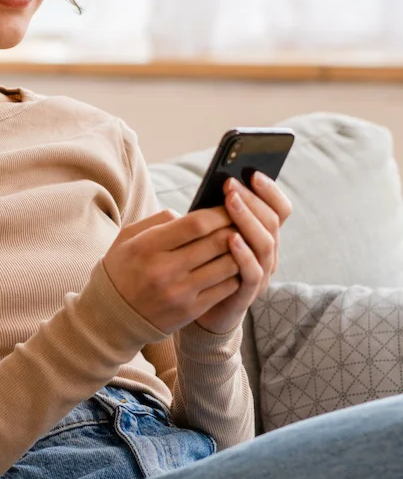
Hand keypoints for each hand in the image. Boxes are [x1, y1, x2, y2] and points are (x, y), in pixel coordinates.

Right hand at [103, 204, 244, 334]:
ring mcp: (179, 292)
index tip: (230, 206)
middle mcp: (164, 270)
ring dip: (239, 252)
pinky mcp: (189, 311)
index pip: (196, 224)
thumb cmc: (121, 269)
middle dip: (235, 229)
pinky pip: (224, 288)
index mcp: (148, 246)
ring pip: (226, 266)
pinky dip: (234, 275)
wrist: (110, 316)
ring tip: (242, 244)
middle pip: (216, 243)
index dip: (219, 213)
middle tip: (243, 222)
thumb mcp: (128, 238)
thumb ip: (157, 221)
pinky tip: (233, 267)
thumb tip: (189, 214)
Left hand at [194, 172, 292, 333]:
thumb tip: (218, 182)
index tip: (253, 173)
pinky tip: (230, 238)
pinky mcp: (248, 292)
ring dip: (247, 219)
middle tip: (231, 183)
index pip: (280, 210)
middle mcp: (268, 253)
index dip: (270, 191)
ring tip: (230, 201)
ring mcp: (261, 273)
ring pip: (265, 244)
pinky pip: (252, 272)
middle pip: (272, 222)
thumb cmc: (203, 261)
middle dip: (252, 199)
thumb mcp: (212, 232)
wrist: (197, 306)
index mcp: (264, 235)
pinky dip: (243, 253)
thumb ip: (219, 213)